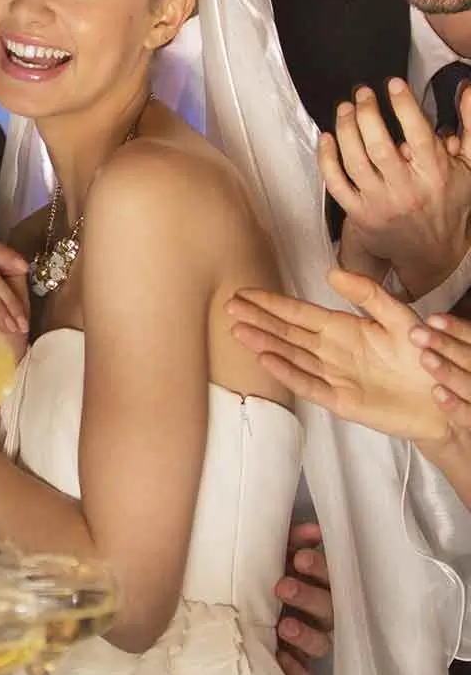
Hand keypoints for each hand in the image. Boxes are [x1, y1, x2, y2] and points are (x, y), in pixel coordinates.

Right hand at [228, 268, 448, 442]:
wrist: (445, 398)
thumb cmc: (425, 357)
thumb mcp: (400, 317)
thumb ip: (369, 294)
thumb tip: (332, 272)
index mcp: (342, 328)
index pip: (298, 312)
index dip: (271, 303)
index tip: (245, 293)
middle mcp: (331, 351)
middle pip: (286, 332)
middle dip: (257, 319)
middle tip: (229, 307)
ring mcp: (333, 376)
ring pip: (290, 356)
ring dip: (264, 343)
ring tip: (238, 330)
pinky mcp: (340, 401)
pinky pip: (308, 385)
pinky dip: (287, 373)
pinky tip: (266, 359)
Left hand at [274, 522, 332, 674]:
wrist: (236, 606)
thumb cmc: (265, 572)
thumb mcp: (276, 552)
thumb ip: (293, 539)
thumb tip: (314, 529)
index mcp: (317, 583)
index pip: (328, 575)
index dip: (319, 568)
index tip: (300, 559)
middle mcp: (320, 613)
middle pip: (326, 608)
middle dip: (307, 597)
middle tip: (283, 587)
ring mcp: (310, 640)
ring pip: (320, 643)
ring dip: (304, 635)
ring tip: (284, 626)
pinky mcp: (298, 664)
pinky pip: (304, 674)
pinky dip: (295, 669)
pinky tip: (280, 658)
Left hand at [321, 80, 470, 297]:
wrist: (433, 253)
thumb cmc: (450, 204)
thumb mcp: (469, 166)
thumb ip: (470, 126)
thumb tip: (466, 90)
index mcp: (435, 175)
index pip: (418, 134)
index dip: (404, 106)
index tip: (393, 84)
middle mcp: (405, 190)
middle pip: (379, 146)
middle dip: (367, 114)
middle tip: (362, 93)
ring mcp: (379, 203)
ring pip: (354, 161)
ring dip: (345, 130)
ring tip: (345, 108)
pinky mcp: (358, 214)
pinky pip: (335, 184)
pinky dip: (326, 159)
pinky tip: (326, 137)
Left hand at [412, 311, 470, 427]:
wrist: (459, 436)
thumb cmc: (446, 390)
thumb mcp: (442, 361)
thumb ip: (425, 336)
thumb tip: (401, 313)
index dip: (456, 328)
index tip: (432, 318)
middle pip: (470, 357)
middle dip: (447, 344)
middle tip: (416, 333)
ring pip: (470, 385)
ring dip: (449, 371)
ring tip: (424, 358)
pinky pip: (469, 416)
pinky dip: (455, 405)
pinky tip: (437, 393)